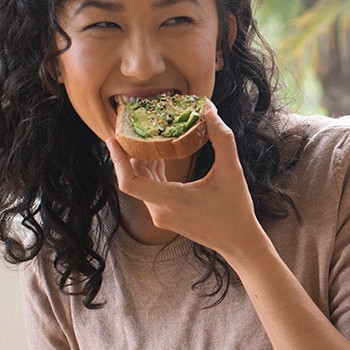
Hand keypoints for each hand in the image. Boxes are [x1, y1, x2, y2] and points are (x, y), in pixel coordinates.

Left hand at [105, 103, 264, 259]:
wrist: (238, 241)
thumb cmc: (236, 209)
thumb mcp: (232, 170)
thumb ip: (221, 137)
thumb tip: (207, 109)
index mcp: (171, 200)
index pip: (130, 183)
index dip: (118, 161)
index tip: (112, 140)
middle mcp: (160, 211)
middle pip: (133, 179)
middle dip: (130, 153)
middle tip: (131, 128)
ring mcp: (161, 216)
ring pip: (141, 185)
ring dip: (142, 162)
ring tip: (146, 136)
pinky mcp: (165, 217)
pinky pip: (150, 191)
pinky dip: (152, 173)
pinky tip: (159, 155)